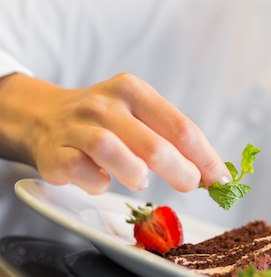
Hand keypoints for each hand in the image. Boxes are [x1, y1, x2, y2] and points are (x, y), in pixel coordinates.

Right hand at [0, 72, 230, 193]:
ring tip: (142, 181)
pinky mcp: (55, 152)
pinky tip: (103, 182)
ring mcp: (77, 127)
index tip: (221, 179)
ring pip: (113, 151)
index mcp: (134, 91)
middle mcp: (105, 105)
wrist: (42, 116)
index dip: (206, 158)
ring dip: (136, 174)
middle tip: (190, 185)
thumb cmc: (106, 121)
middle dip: (181, 172)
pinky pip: (80, 171)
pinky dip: (97, 183)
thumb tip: (212, 174)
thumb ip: (172, 139)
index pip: (181, 127)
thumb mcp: (139, 115)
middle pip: (154, 145)